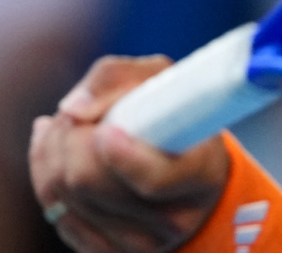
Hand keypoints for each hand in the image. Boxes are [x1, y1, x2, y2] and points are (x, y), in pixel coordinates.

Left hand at [29, 55, 229, 252]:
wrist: (186, 166)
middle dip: (71, 137)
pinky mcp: (107, 251)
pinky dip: (46, 173)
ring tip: (73, 127)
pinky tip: (58, 150)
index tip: (106, 129)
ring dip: (55, 151)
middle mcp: (174, 217)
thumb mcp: (164, 80)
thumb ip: (120, 77)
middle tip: (82, 114)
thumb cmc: (174, 114)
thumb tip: (74, 108)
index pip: (154, 180)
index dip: (120, 154)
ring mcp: (140, 241)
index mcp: (202, 174)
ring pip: (64, 197)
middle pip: (89, 182)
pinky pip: (55, 213)